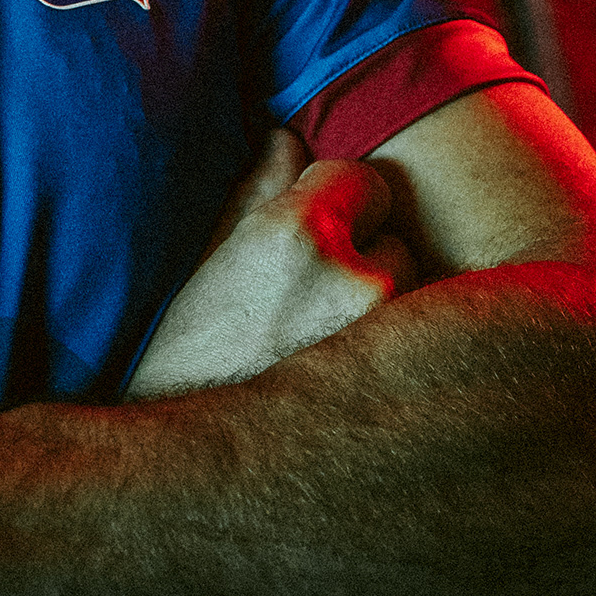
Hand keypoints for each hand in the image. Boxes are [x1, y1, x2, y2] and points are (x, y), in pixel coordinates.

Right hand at [125, 129, 421, 401]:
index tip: (308, 229)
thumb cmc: (182, 346)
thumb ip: (258, 185)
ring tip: (323, 340)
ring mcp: (388, 345)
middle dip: (362, 258)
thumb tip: (288, 136)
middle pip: (395, 240)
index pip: (364, 178)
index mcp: (297, 234)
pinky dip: (393, 356)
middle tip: (310, 294)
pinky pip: (413, 351)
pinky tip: (349, 378)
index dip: (336, 201)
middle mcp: (356, 283)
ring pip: (410, 299)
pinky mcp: (399, 393)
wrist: (188, 458)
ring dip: (382, 310)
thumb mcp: (205, 252)